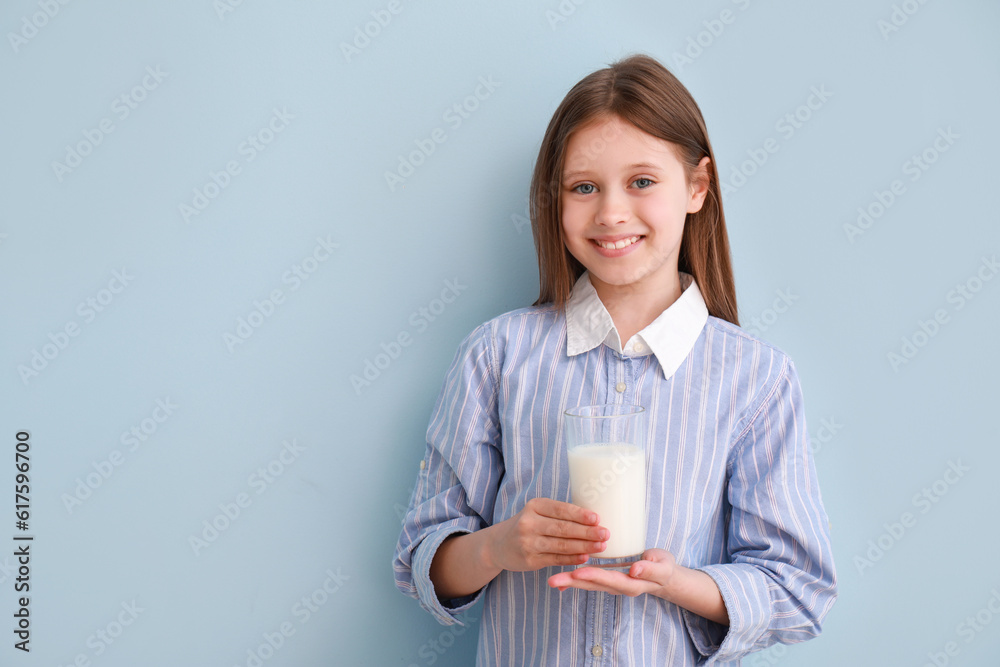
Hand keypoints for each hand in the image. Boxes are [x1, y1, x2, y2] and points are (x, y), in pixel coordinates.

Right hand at [486, 498, 608, 571]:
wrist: (499, 545)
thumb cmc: (527, 525)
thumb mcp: (537, 512)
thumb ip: (559, 514)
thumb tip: (593, 519)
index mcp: (534, 506)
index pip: (560, 509)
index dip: (579, 514)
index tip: (597, 518)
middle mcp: (529, 523)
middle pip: (563, 528)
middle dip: (587, 532)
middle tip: (605, 534)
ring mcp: (528, 543)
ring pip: (561, 545)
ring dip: (584, 546)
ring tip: (601, 546)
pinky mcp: (530, 560)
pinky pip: (556, 559)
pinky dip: (573, 559)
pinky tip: (586, 557)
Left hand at [546, 548, 677, 597]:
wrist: (663, 576)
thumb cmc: (663, 567)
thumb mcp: (663, 566)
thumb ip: (651, 569)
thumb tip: (635, 570)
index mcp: (631, 584)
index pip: (609, 579)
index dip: (594, 575)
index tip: (578, 571)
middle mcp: (617, 587)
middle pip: (593, 584)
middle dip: (573, 581)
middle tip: (553, 579)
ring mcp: (610, 584)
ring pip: (587, 583)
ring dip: (569, 581)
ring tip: (552, 579)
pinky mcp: (606, 579)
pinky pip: (588, 580)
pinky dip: (574, 580)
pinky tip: (560, 580)